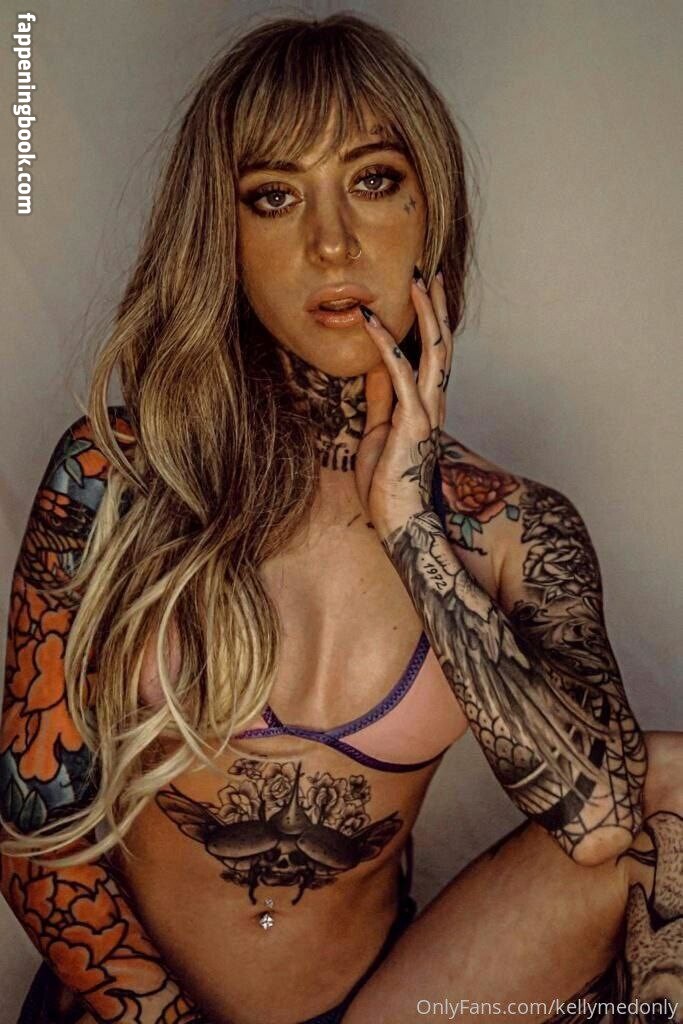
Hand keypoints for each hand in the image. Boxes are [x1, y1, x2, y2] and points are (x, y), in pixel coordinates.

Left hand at [355, 267, 453, 536]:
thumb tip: (377, 365)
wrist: (400, 520)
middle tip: (428, 269)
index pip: (433, 353)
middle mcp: (433, 403)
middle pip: (442, 343)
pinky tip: (371, 319)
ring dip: (424, 312)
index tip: (425, 288)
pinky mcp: (412, 423)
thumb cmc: (387, 483)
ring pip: (434, 351)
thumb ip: (380, 397)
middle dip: (435, 305)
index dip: (431, 319)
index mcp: (425, 404)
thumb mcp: (378, 430)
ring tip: (416, 279)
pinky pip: (400, 373)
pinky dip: (385, 343)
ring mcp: (426, 412)